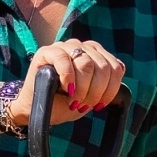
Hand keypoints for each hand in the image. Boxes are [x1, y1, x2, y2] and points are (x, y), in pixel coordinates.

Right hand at [9, 38, 125, 126]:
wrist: (36, 110)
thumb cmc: (64, 103)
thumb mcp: (90, 97)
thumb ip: (105, 86)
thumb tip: (120, 78)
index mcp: (96, 55)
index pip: (115, 68)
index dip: (110, 90)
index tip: (99, 106)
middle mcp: (82, 47)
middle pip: (102, 66)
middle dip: (95, 91)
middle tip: (83, 105)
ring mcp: (64, 47)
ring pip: (86, 63)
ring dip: (82, 87)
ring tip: (74, 101)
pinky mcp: (47, 51)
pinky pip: (63, 59)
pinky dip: (68, 78)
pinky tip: (66, 89)